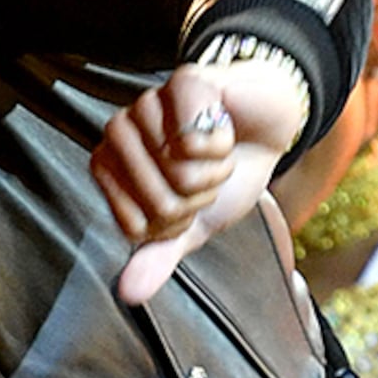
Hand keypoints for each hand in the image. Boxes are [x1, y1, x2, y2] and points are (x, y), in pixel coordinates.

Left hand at [99, 58, 303, 303]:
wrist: (267, 129)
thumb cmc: (222, 173)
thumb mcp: (192, 226)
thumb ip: (158, 258)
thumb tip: (128, 295)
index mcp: (109, 170)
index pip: (137, 227)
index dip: (177, 223)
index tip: (190, 200)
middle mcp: (118, 134)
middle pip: (158, 202)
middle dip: (199, 197)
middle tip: (208, 173)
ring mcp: (145, 104)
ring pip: (178, 172)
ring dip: (215, 171)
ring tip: (216, 151)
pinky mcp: (181, 83)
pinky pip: (196, 140)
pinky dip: (223, 144)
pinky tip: (223, 127)